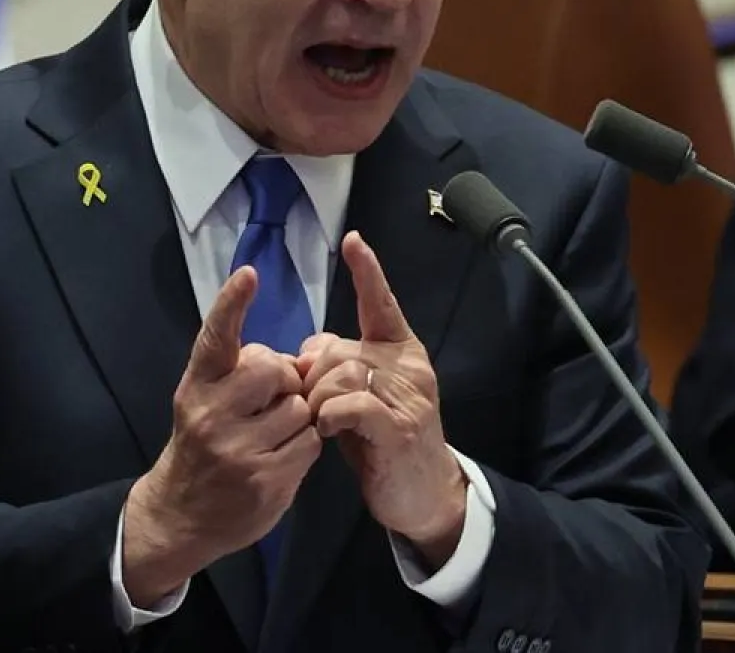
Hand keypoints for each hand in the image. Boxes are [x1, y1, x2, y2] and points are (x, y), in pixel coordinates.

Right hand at [122, 265, 322, 605]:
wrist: (182, 514)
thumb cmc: (201, 445)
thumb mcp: (202, 401)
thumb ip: (237, 374)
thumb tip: (295, 360)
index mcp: (196, 386)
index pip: (215, 337)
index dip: (231, 303)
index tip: (248, 274)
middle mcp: (211, 415)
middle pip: (273, 369)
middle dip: (283, 378)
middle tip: (271, 398)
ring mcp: (238, 450)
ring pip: (299, 407)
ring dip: (299, 415)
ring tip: (275, 431)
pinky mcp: (266, 481)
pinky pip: (311, 443)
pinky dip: (306, 445)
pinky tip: (284, 455)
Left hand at [297, 232, 466, 567]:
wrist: (424, 495)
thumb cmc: (385, 443)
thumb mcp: (361, 397)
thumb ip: (341, 366)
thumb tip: (310, 346)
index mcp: (402, 352)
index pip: (382, 303)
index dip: (367, 272)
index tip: (353, 240)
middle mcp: (409, 367)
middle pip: (340, 348)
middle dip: (313, 376)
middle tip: (312, 405)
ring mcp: (408, 398)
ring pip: (342, 375)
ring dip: (318, 400)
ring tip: (321, 423)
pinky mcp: (399, 429)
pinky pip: (350, 405)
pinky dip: (329, 416)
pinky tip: (329, 431)